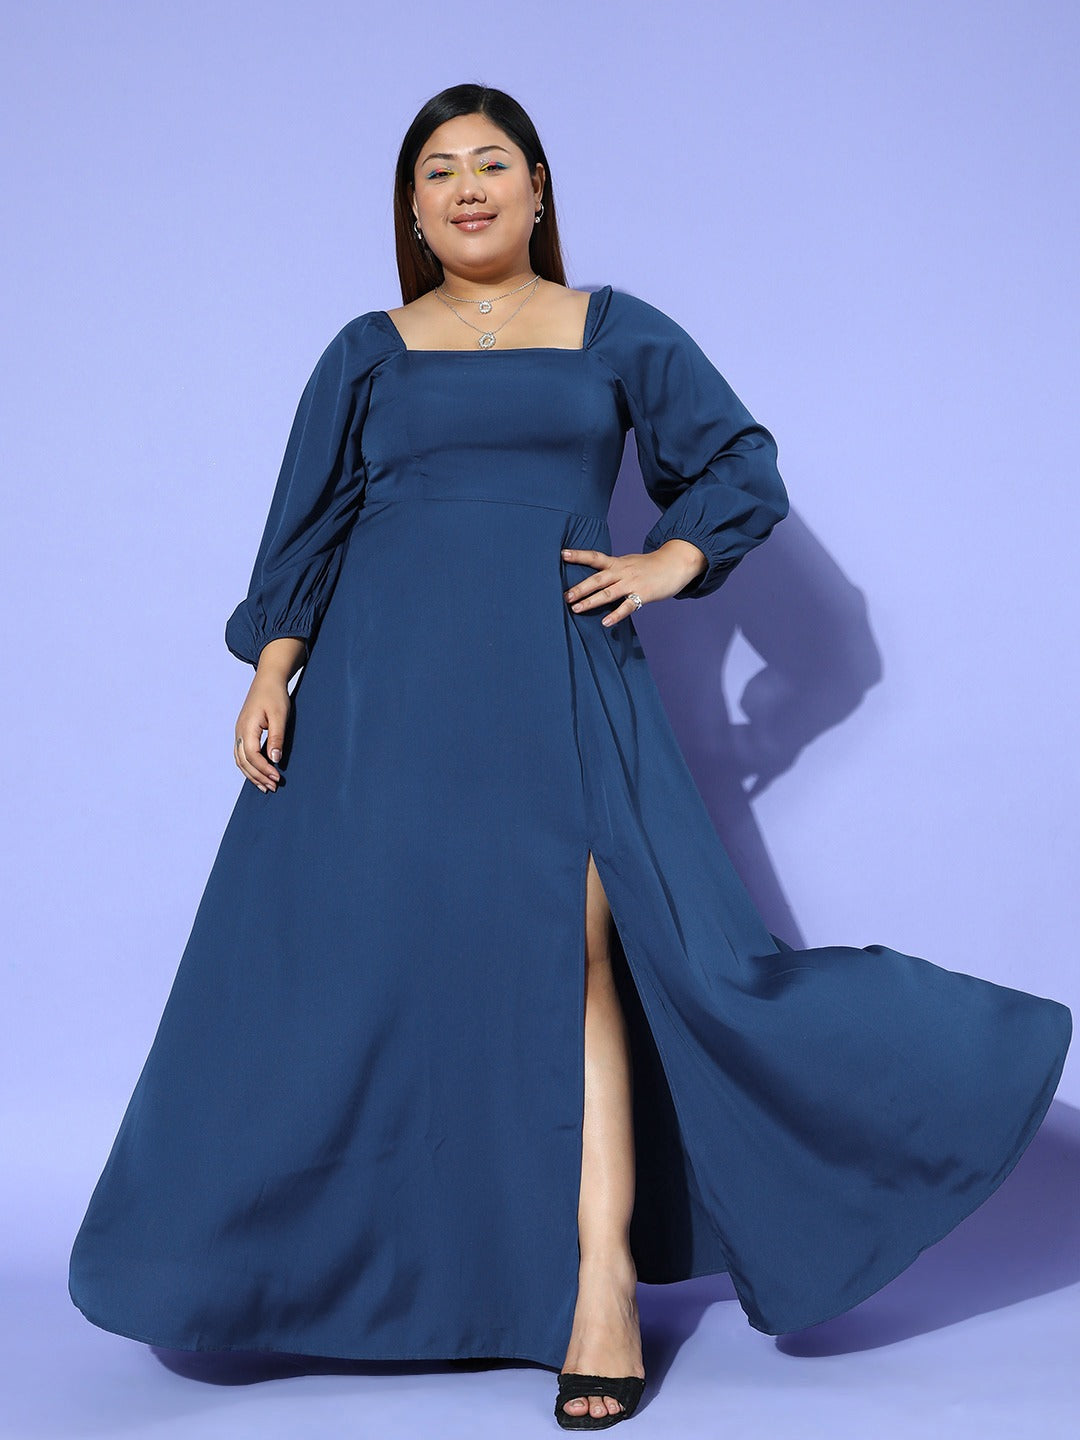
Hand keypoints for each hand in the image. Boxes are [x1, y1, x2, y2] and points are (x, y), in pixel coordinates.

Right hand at [234, 673, 290, 791]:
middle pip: (244, 762)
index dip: (264, 770)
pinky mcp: (243, 732)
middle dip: (258, 777)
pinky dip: (249, 767)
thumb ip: (276, 737)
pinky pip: (241, 755)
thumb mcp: (279, 715)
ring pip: (240, 760)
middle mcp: (239, 732)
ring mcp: (239, 732)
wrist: (267, 680)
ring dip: (252, 775)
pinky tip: (259, 773)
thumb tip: (274, 759)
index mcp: (247, 728)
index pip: (252, 756)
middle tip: (273, 788)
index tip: (277, 778)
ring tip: (266, 786)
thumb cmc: (275, 696)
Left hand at [561, 539, 707, 625]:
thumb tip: (595, 580)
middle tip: (565, 596)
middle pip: (597, 579)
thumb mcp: (628, 562)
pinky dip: (616, 615)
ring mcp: (632, 583)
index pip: (594, 557)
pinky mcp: (643, 595)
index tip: (562, 553)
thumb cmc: (649, 566)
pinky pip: (627, 606)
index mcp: (617, 563)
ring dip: (591, 601)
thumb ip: (612, 570)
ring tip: (576, 609)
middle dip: (580, 588)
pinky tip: (605, 622)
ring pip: (608, 593)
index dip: (578, 555)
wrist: (675, 564)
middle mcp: (622, 572)